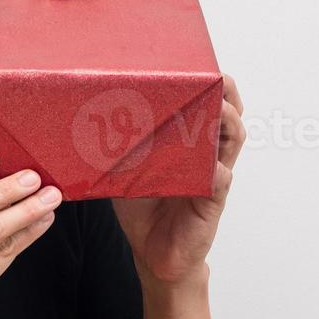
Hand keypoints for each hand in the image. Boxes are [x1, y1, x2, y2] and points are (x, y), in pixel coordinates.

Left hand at [111, 73, 246, 284]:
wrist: (153, 253)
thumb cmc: (142, 210)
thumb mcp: (125, 169)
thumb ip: (118, 146)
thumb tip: (85, 118)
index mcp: (187, 143)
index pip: (206, 105)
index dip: (207, 84)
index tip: (197, 65)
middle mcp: (206, 154)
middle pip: (229, 114)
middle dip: (226, 93)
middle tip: (217, 77)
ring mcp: (212, 176)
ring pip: (232, 140)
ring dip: (227, 122)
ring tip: (219, 108)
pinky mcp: (212, 201)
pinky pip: (221, 180)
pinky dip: (217, 170)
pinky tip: (212, 166)